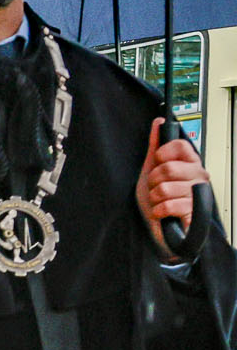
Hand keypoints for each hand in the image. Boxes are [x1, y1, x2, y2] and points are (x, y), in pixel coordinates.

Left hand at [139, 120, 209, 257]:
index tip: (158, 162)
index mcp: (190, 163)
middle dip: (153, 181)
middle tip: (156, 188)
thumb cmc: (157, 199)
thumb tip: (159, 122)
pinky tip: (163, 213)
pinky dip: (159, 211)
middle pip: (168, 168)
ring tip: (160, 201)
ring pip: (165, 188)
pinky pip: (170, 205)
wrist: (157, 227)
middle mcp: (198, 176)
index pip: (180, 146)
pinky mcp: (195, 212)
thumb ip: (155, 146)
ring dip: (155, 198)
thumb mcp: (150, 170)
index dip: (163, 153)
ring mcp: (199, 194)